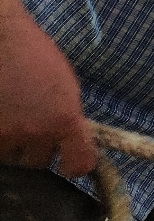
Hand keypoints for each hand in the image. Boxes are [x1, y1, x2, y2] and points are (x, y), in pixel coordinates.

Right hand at [0, 0, 96, 175]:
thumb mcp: (66, 85)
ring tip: (9, 118)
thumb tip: (68, 143)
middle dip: (35, 149)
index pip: (79, 164)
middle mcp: (35, 131)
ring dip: (10, 145)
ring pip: (10, 157)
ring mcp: (4, 132)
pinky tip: (1, 116)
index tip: (67, 163)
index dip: (74, 166)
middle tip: (29, 129)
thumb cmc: (34, 54)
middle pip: (38, 162)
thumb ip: (68, 118)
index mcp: (65, 120)